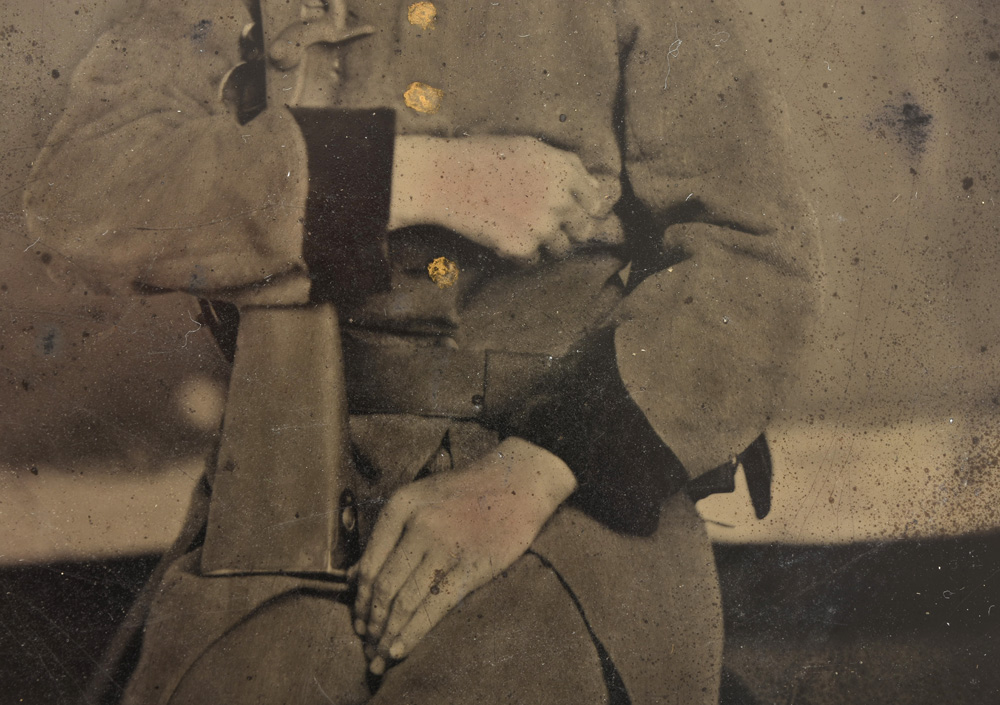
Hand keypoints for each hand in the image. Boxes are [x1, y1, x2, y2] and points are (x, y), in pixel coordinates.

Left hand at [352, 437, 576, 674]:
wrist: (519, 481)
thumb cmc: (465, 493)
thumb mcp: (419, 499)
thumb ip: (388, 535)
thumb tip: (352, 578)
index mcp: (401, 506)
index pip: (368, 564)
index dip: (359, 601)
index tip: (358, 623)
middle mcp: (419, 524)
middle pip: (383, 587)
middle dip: (371, 624)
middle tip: (366, 649)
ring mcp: (446, 545)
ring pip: (405, 601)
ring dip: (387, 635)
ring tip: (380, 658)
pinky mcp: (472, 566)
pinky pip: (434, 606)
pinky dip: (412, 633)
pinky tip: (400, 650)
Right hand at [389, 135, 622, 262]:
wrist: (443, 178)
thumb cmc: (484, 157)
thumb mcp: (531, 148)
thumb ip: (566, 166)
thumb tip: (594, 187)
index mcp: (565, 172)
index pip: (594, 201)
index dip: (584, 208)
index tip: (571, 213)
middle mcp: (560, 200)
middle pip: (583, 229)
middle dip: (569, 230)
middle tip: (545, 225)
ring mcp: (542, 227)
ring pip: (561, 248)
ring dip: (546, 244)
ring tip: (520, 228)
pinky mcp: (522, 248)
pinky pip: (533, 260)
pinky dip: (521, 253)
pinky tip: (502, 235)